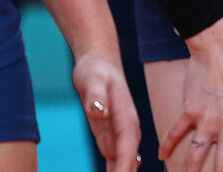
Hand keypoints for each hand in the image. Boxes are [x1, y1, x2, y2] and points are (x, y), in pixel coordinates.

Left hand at [72, 49, 141, 171]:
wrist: (99, 61)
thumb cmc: (96, 69)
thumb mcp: (93, 79)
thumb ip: (96, 96)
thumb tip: (100, 112)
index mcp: (126, 115)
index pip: (127, 146)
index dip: (124, 164)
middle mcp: (127, 126)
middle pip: (129, 158)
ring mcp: (119, 131)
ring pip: (122, 160)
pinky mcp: (109, 133)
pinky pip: (113, 157)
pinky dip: (113, 169)